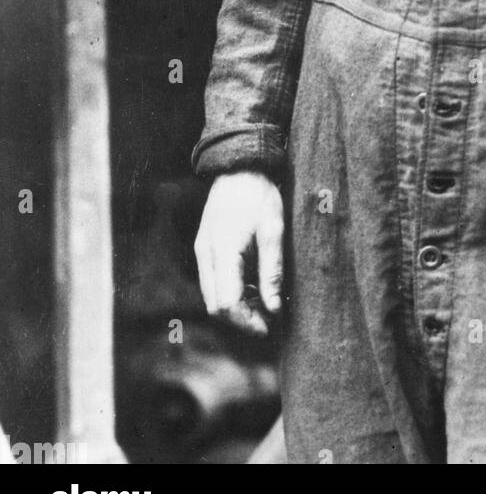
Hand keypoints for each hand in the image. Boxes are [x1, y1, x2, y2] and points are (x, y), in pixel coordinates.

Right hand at [194, 170, 283, 333]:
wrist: (239, 166)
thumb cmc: (259, 195)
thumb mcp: (273, 231)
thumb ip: (271, 271)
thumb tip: (274, 308)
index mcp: (223, 252)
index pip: (227, 304)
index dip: (247, 322)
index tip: (269, 327)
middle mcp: (206, 255)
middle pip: (216, 306)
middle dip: (241, 319)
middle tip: (269, 321)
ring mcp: (202, 251)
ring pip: (212, 295)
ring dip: (236, 307)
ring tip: (264, 305)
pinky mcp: (205, 247)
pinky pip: (213, 281)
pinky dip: (231, 291)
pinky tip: (253, 287)